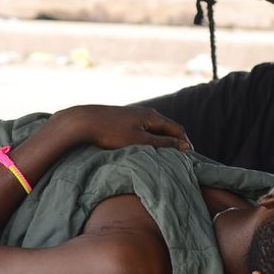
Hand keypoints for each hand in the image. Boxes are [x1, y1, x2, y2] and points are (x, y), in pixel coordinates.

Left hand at [51, 105, 191, 151]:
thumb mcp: (140, 142)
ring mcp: (133, 116)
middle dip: (175, 143)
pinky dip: (149, 140)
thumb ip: (162, 144)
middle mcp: (145, 113)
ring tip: (163, 158)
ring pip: (155, 130)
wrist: (83, 122)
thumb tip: (183, 146)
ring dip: (162, 142)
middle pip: (167, 128)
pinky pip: (143, 130)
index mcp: (152, 116)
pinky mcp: (123, 120)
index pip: (177, 129)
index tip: (189, 158)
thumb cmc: (111, 132)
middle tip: (179, 159)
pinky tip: (144, 151)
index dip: (186, 143)